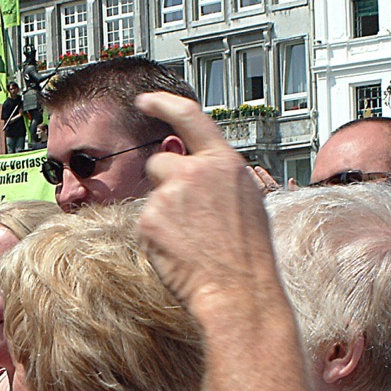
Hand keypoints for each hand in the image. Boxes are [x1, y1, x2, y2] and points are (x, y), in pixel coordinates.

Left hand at [135, 92, 281, 318]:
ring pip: (151, 195)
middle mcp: (196, 173)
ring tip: (190, 237)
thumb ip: (216, 176)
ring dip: (162, 212)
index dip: (163, 104)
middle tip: (187, 216)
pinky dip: (156, 236)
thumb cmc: (246, 252)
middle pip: (160, 163)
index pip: (189, 118)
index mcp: (225, 163)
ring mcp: (170, 196)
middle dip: (165, 184)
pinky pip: (144, 222)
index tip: (146, 100)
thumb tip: (189, 162)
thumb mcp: (244, 199)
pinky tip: (179, 250)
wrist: (238, 289)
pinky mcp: (149, 220)